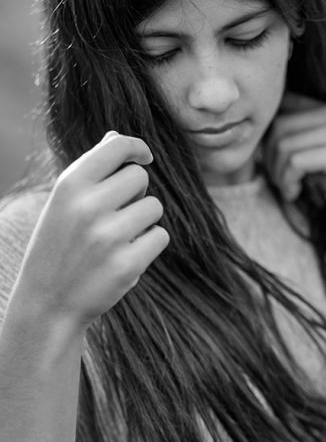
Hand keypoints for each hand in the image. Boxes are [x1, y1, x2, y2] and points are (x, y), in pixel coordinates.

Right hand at [14, 132, 169, 327]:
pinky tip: (125, 256)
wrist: (48, 303)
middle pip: (140, 177)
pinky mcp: (127, 264)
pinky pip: (160, 237)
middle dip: (136, 194)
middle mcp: (88, 207)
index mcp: (69, 185)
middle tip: (116, 214)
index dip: (137, 148)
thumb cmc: (59, 246)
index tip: (144, 157)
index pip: (117, 146)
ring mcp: (108, 237)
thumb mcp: (63, 203)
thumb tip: (117, 138)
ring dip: (144, 221)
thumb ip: (91, 170)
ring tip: (118, 238)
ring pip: (154, 207)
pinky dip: (149, 245)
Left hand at [264, 92, 325, 232]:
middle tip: (279, 181)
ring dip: (277, 172)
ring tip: (288, 189)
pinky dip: (287, 181)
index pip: (283, 107)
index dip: (269, 134)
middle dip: (270, 157)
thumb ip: (303, 144)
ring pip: (283, 144)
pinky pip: (295, 162)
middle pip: (278, 125)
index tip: (274, 161)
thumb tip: (265, 146)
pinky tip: (295, 193)